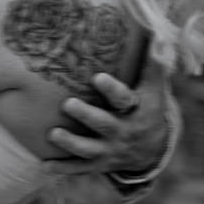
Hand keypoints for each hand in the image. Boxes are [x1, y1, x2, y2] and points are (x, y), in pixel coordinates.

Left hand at [45, 60, 166, 177]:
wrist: (152, 150)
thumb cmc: (148, 108)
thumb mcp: (155, 88)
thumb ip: (153, 64)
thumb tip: (159, 35)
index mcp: (135, 110)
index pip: (124, 99)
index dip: (112, 89)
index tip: (97, 77)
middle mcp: (122, 132)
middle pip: (104, 124)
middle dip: (86, 116)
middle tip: (67, 104)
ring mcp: (110, 150)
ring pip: (89, 149)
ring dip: (71, 143)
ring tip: (52, 134)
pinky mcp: (98, 163)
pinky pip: (80, 168)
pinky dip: (63, 168)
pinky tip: (44, 164)